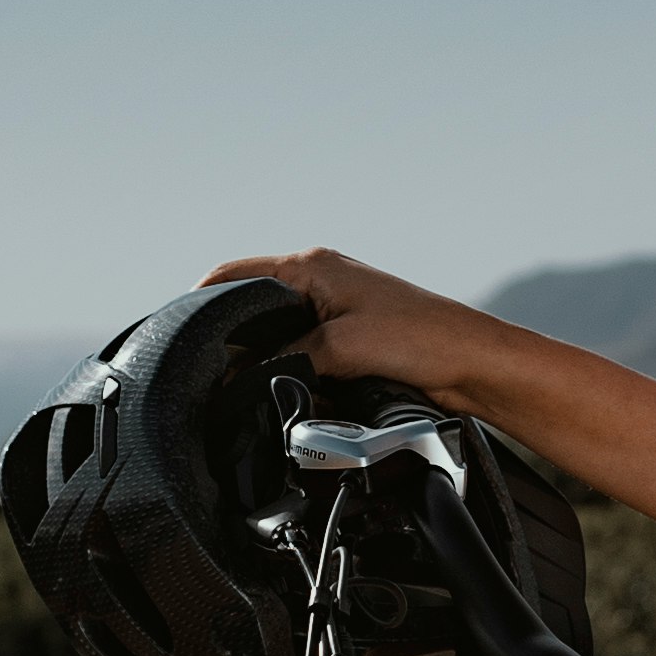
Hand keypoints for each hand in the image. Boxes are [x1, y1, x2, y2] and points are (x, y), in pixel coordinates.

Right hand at [197, 249, 502, 407]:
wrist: (475, 365)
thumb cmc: (422, 341)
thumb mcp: (339, 347)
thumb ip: (286, 357)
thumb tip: (248, 377)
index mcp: (312, 266)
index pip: (233, 275)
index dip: (202, 303)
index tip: (180, 334)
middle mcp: (321, 280)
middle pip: (252, 307)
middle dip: (234, 340)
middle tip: (215, 373)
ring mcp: (336, 308)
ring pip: (278, 334)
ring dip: (268, 358)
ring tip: (252, 385)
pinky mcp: (352, 337)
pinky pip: (305, 352)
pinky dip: (295, 370)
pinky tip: (293, 389)